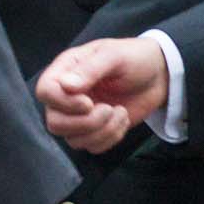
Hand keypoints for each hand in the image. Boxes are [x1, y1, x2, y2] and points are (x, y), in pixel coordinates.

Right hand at [35, 38, 169, 152]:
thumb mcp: (113, 56)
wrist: (159, 75)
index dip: (63, 103)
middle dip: (84, 123)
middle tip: (108, 110)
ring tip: (119, 112)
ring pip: (73, 139)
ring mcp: (79, 115)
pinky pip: (92, 146)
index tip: (89, 102)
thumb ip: (89, 70)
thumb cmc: (133, 58)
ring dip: (101, 132)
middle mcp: (67, 95)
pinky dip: (110, 138)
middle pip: (54, 122)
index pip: (45, 92)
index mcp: (65, 70)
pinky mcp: (96, 130)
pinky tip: (122, 119)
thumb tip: (65, 86)